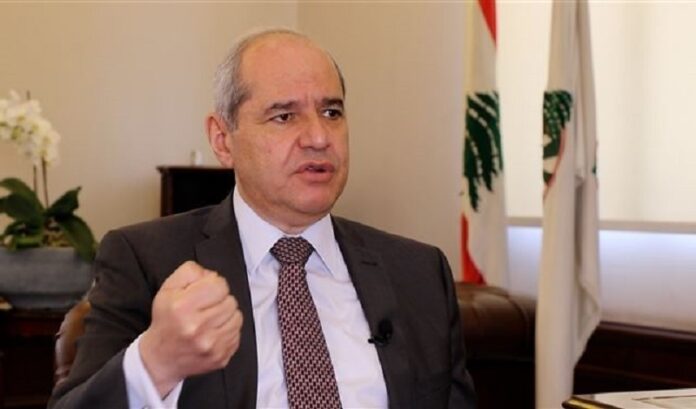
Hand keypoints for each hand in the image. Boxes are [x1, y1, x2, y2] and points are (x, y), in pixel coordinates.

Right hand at [139, 261, 242, 396]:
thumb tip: (212, 274)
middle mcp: (197, 327)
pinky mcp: (220, 357)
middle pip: (230, 301)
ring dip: (226, 315)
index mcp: (182, 307)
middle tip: (206, 307)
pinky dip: (228, 331)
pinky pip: (237, 334)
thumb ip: (190, 272)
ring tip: (211, 319)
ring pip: (237, 317)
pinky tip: (213, 332)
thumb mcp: (168, 289)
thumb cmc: (166, 321)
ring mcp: (210, 345)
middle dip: (220, 300)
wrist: (161, 358)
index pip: (219, 285)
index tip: (205, 291)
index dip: (214, 284)